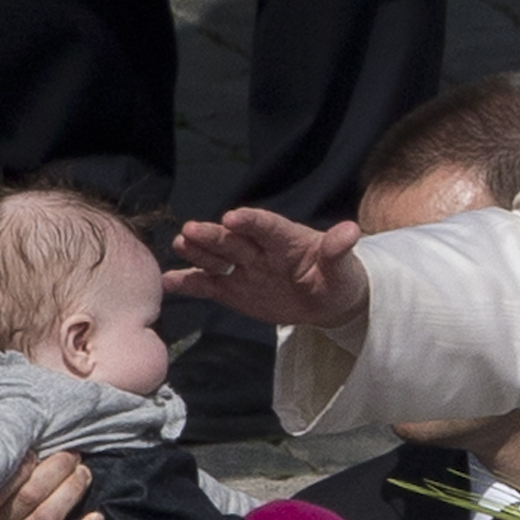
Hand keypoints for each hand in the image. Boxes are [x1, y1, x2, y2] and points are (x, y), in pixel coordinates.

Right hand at [165, 208, 366, 328]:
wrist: (328, 302)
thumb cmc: (338, 278)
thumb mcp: (343, 268)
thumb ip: (339, 250)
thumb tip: (351, 230)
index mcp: (287, 239)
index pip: (268, 226)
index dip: (251, 221)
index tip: (233, 217)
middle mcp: (260, 249)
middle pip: (234, 240)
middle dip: (213, 235)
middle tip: (191, 230)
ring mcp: (244, 268)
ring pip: (217, 258)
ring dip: (198, 252)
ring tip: (180, 244)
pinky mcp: (234, 289)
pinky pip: (209, 284)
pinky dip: (189, 283)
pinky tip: (167, 281)